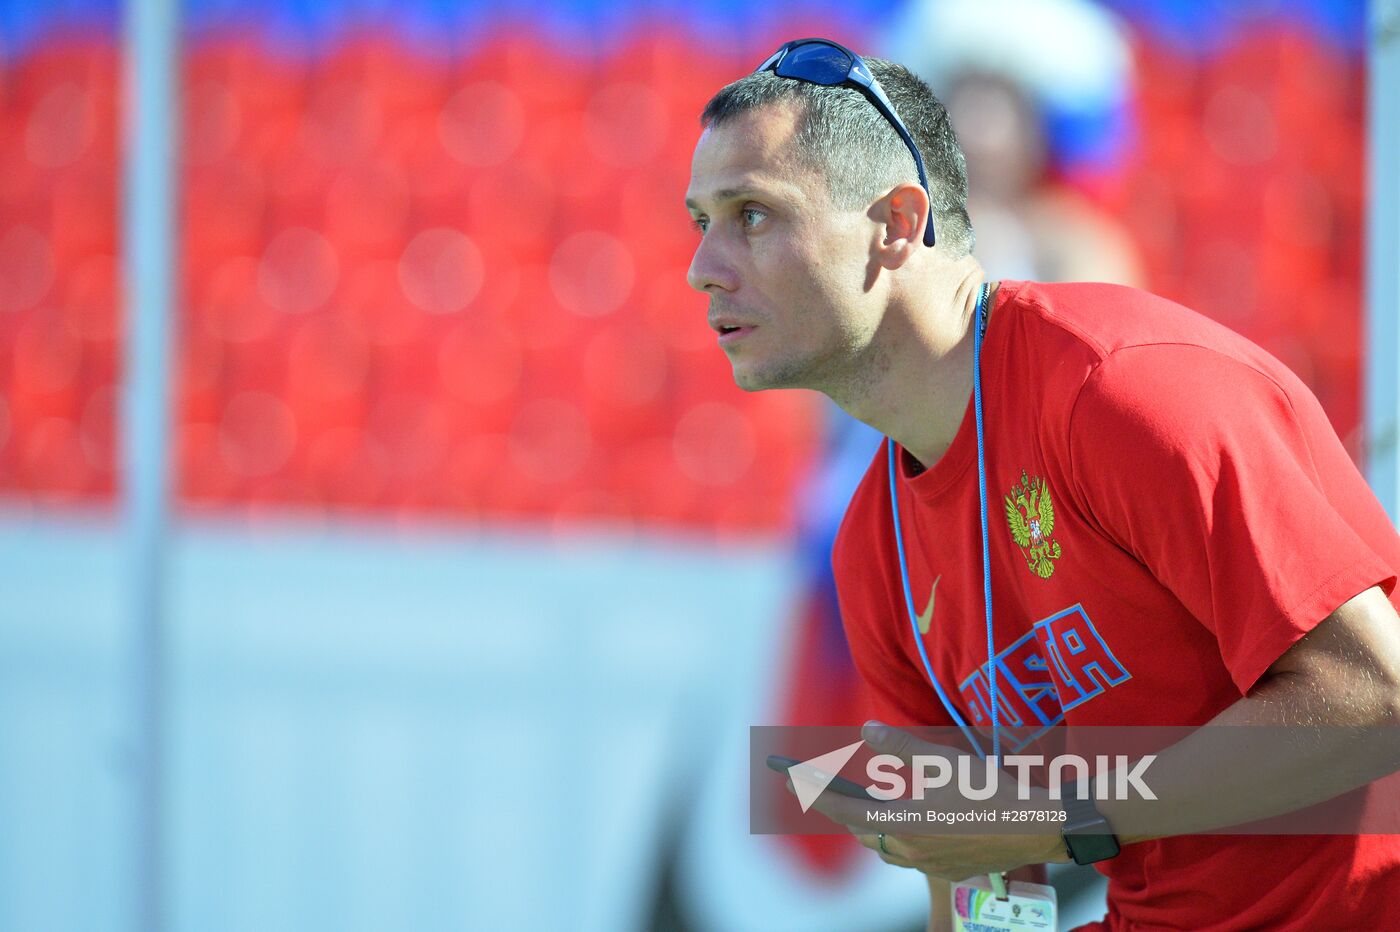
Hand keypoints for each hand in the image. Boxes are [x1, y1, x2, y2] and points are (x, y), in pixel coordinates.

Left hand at [785, 721, 1070, 881]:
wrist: (1040, 828)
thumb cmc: (992, 791)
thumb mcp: (944, 760)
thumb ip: (901, 744)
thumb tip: (866, 730)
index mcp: (902, 826)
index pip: (844, 808)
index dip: (814, 791)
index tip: (789, 778)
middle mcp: (910, 851)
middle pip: (861, 830)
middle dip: (837, 807)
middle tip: (813, 785)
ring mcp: (931, 865)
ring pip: (884, 846)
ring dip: (867, 824)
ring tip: (856, 798)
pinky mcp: (951, 870)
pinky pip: (909, 854)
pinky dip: (896, 835)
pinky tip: (905, 817)